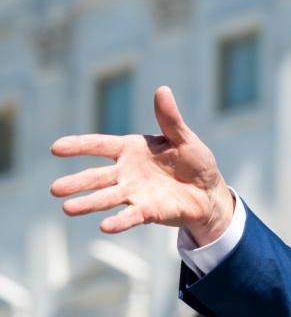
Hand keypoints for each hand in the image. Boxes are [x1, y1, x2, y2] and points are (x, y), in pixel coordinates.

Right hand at [50, 86, 234, 245]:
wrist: (209, 192)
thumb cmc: (194, 161)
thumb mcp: (185, 138)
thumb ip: (170, 119)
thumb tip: (162, 90)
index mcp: (132, 149)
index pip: (100, 145)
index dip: (79, 146)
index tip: (56, 147)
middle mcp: (127, 172)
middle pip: (97, 177)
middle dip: (77, 182)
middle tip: (55, 189)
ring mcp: (135, 193)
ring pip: (107, 198)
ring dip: (88, 203)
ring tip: (68, 208)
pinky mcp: (148, 211)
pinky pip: (130, 216)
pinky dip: (119, 221)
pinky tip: (105, 226)